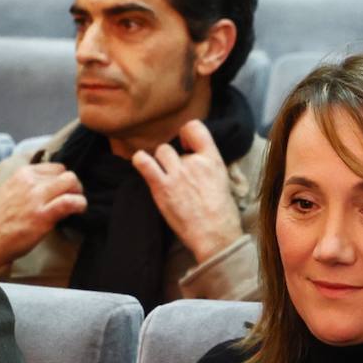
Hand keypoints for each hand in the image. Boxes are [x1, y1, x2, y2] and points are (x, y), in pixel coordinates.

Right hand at [0, 163, 86, 272]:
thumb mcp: (11, 191)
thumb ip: (29, 185)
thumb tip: (51, 186)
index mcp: (23, 174)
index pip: (55, 167)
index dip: (63, 179)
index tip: (63, 191)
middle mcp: (30, 182)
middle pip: (66, 173)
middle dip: (74, 186)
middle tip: (73, 198)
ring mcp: (37, 197)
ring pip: (71, 182)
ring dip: (78, 194)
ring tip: (76, 206)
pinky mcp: (43, 215)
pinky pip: (70, 202)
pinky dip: (80, 205)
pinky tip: (78, 211)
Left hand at [133, 120, 242, 262]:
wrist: (215, 235)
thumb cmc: (222, 214)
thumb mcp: (222, 181)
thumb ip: (208, 165)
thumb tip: (194, 159)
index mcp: (212, 159)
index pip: (195, 128)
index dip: (186, 133)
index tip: (185, 145)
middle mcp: (194, 162)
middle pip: (172, 147)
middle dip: (172, 158)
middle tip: (175, 174)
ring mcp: (177, 174)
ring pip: (160, 152)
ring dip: (160, 163)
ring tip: (163, 176)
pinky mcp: (162, 187)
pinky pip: (144, 163)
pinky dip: (140, 161)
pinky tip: (140, 163)